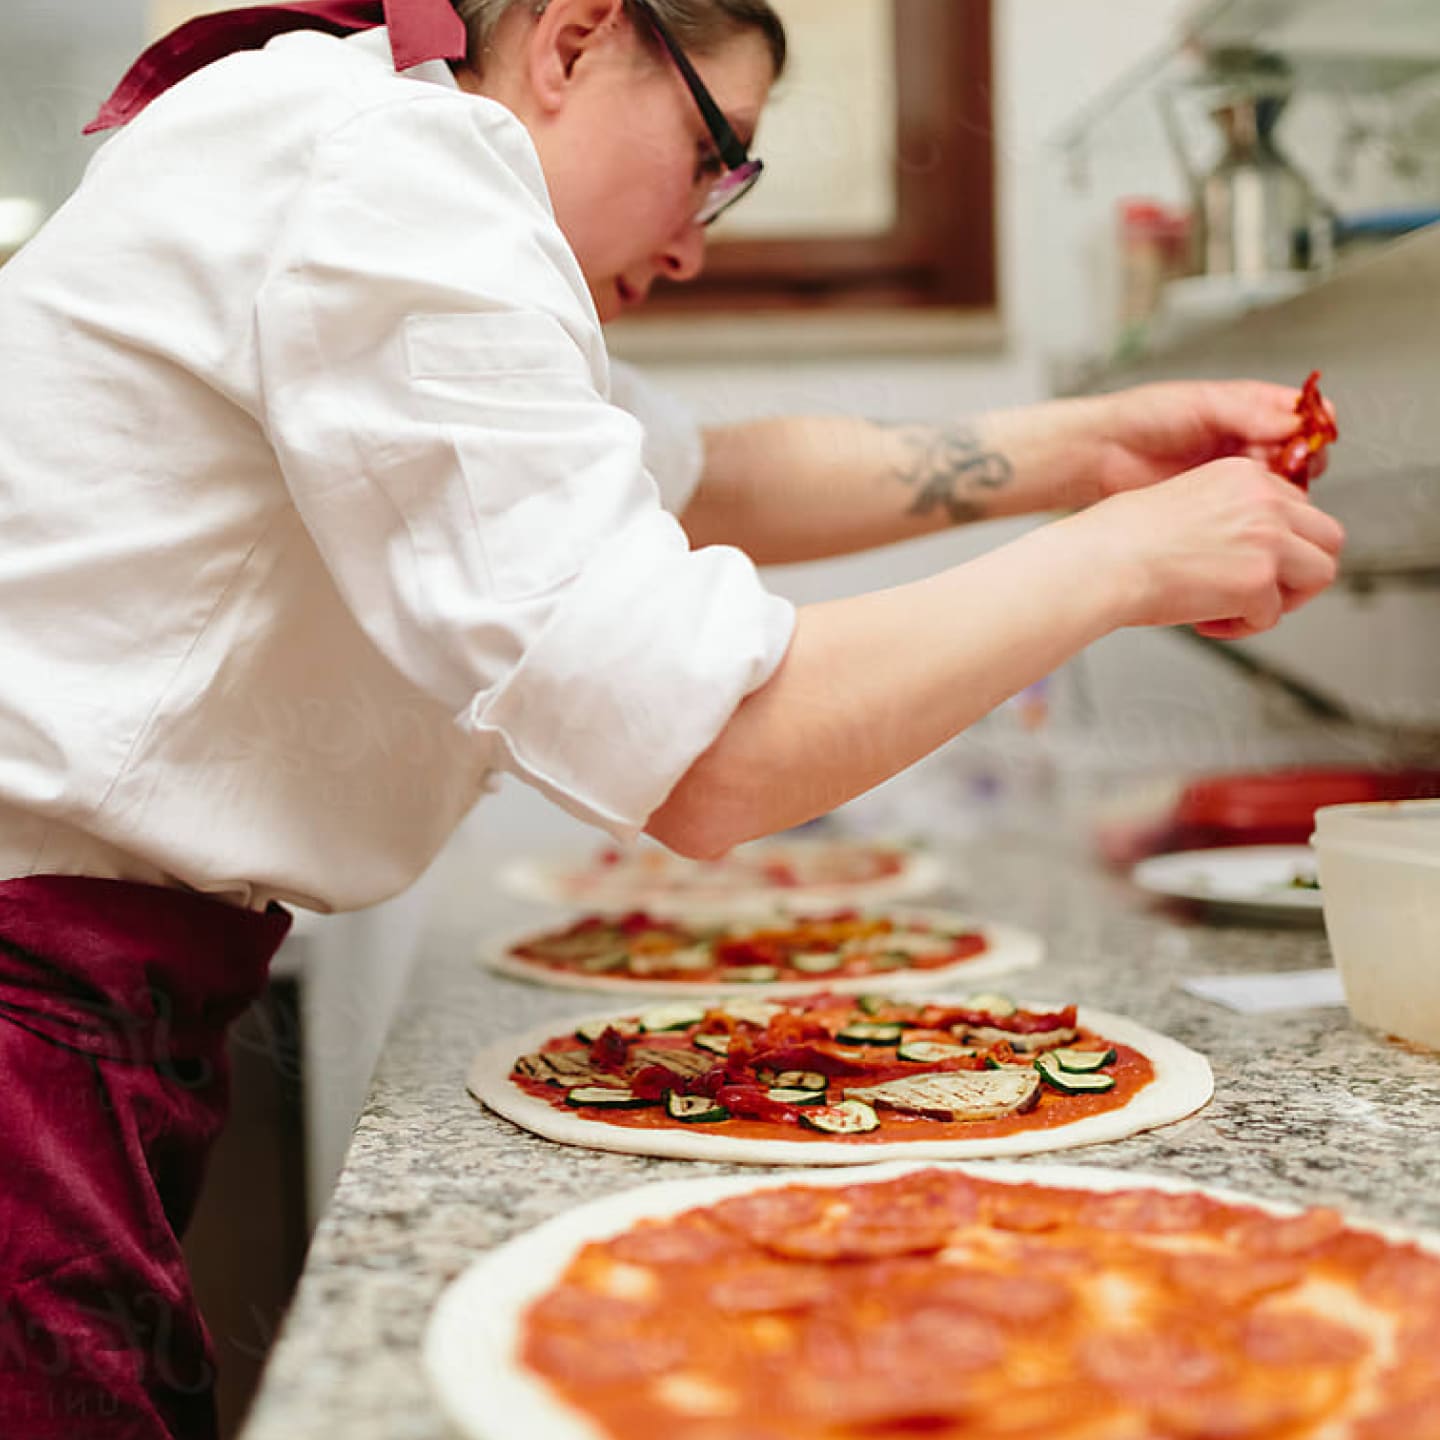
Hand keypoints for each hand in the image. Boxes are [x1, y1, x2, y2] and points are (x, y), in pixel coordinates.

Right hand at [1071, 456, 1345, 638]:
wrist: (1102, 562)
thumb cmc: (1120, 540)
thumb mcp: (1185, 503)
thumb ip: (1229, 515)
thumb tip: (1249, 551)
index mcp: (1244, 475)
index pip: (1297, 508)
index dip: (1280, 543)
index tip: (1249, 563)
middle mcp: (1264, 500)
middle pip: (1326, 536)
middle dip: (1299, 571)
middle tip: (1262, 592)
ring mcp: (1267, 539)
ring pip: (1321, 573)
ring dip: (1285, 599)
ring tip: (1242, 610)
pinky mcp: (1259, 580)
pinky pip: (1273, 615)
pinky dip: (1243, 627)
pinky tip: (1207, 621)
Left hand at [1088, 380, 1337, 497]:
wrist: (1102, 454)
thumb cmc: (1143, 417)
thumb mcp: (1200, 404)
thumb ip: (1247, 411)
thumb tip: (1293, 420)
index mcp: (1252, 408)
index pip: (1307, 415)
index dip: (1316, 428)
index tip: (1309, 441)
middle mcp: (1250, 439)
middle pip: (1304, 453)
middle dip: (1302, 462)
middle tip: (1286, 469)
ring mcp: (1237, 472)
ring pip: (1285, 484)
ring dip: (1284, 489)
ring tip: (1263, 489)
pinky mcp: (1221, 501)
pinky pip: (1257, 509)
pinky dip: (1262, 511)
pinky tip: (1251, 510)